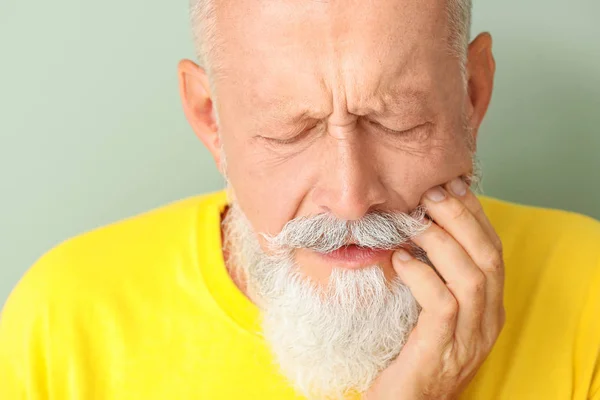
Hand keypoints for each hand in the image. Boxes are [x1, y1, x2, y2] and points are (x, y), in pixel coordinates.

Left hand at [366, 178, 504, 399]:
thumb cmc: (412, 353)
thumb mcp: (431, 311)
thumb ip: (435, 276)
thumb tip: (417, 227)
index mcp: (488, 308)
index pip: (493, 251)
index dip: (475, 214)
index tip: (451, 185)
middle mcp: (487, 322)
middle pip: (489, 258)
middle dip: (462, 219)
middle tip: (432, 194)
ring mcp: (468, 339)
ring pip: (472, 278)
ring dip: (442, 242)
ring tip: (413, 223)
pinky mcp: (441, 351)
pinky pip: (442, 305)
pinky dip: (423, 276)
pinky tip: (400, 259)